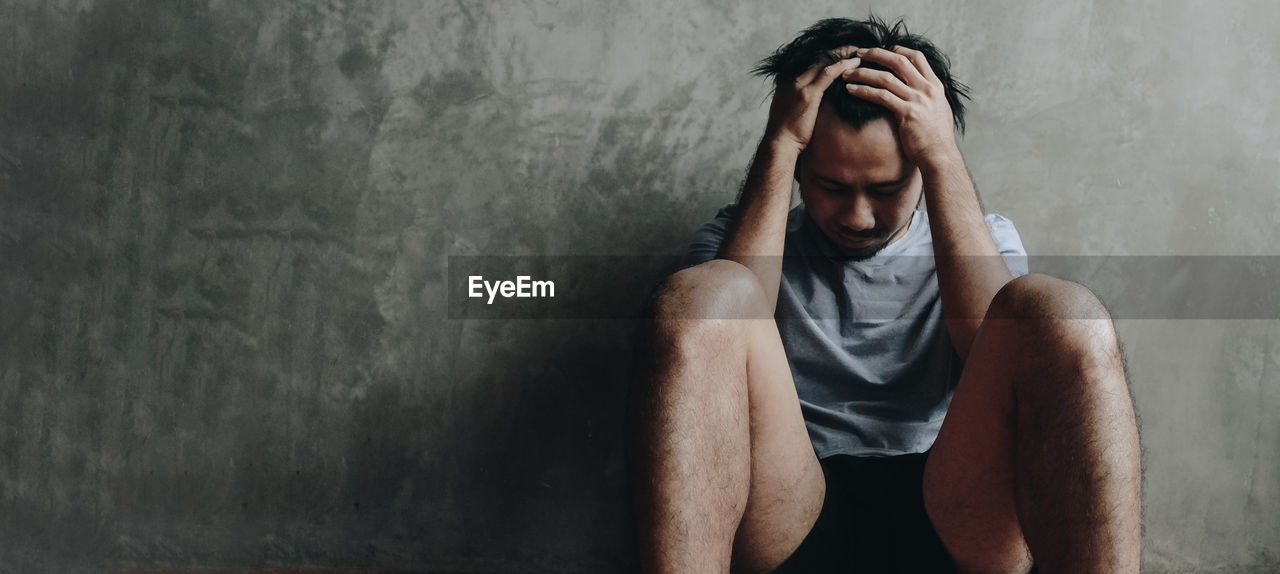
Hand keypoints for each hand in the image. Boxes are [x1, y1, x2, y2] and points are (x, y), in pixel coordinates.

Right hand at [763, 50, 862, 152]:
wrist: (780, 143)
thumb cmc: (787, 130)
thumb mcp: (789, 107)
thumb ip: (798, 95)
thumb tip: (813, 94)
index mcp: (787, 78)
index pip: (811, 58)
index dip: (829, 52)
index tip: (844, 51)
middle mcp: (792, 77)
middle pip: (818, 55)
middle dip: (838, 50)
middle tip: (856, 47)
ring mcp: (799, 84)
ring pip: (825, 60)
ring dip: (844, 54)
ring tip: (860, 52)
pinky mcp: (808, 94)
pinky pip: (828, 73)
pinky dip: (843, 65)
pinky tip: (856, 62)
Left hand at [843, 46, 960, 165]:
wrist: (940, 155)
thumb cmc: (936, 138)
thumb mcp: (938, 110)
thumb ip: (928, 97)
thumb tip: (917, 90)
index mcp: (935, 86)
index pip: (917, 57)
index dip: (899, 49)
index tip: (884, 48)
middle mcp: (927, 89)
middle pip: (899, 61)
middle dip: (876, 54)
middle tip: (858, 52)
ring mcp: (918, 100)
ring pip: (886, 78)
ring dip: (863, 73)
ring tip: (846, 73)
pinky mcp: (907, 113)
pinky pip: (880, 96)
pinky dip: (863, 91)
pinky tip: (850, 90)